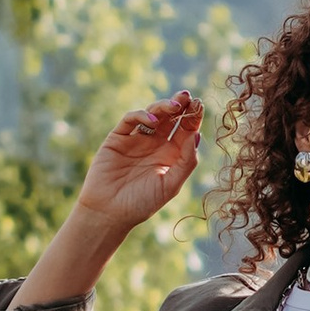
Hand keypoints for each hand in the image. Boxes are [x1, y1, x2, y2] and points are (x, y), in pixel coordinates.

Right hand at [73, 92, 203, 237]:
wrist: (109, 213)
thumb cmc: (141, 204)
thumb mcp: (170, 185)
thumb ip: (186, 162)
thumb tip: (197, 136)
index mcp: (171, 155)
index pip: (185, 131)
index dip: (193, 118)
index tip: (200, 106)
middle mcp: (155, 145)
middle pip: (171, 119)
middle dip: (180, 106)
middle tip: (188, 97)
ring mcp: (136, 139)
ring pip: (153, 115)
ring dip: (164, 106)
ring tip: (175, 105)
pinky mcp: (117, 138)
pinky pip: (130, 120)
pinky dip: (141, 115)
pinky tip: (153, 121)